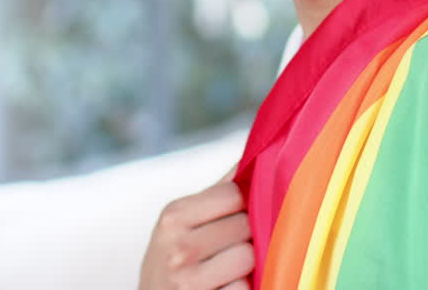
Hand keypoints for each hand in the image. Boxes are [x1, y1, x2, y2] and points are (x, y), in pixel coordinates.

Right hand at [139, 171, 253, 289]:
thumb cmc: (175, 259)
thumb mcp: (181, 222)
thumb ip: (217, 191)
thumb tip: (253, 151)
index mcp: (173, 217)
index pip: (234, 194)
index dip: (243, 204)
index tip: (235, 216)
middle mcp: (177, 248)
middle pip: (245, 225)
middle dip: (245, 235)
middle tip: (230, 247)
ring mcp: (189, 282)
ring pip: (249, 256)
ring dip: (247, 264)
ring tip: (229, 269)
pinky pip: (246, 287)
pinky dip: (242, 288)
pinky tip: (226, 287)